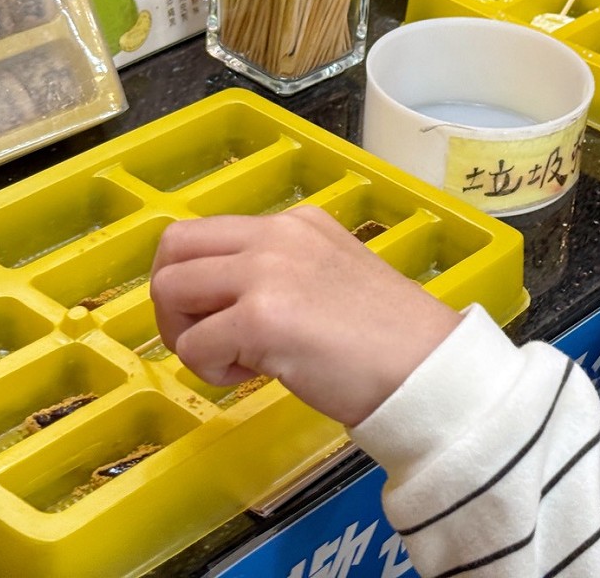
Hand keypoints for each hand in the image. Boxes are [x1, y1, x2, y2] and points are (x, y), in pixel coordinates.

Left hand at [150, 206, 463, 425]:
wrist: (429, 370)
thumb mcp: (335, 276)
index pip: (207, 232)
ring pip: (169, 290)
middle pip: (174, 247)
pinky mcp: (262, 318)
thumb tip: (229, 302)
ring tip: (230, 360)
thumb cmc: (391, 341)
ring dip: (185, 334)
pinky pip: (194, 345)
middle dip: (172, 300)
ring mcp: (267, 272)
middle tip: (200, 338)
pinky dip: (210, 372)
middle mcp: (278, 235)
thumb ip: (283, 274)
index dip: (195, 278)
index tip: (215, 315)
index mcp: (298, 223)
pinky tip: (253, 377)